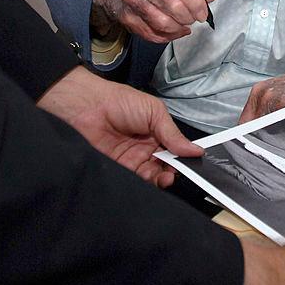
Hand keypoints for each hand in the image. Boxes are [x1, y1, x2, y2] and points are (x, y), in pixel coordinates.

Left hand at [37, 66, 201, 186]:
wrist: (88, 107)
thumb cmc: (120, 102)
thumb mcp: (154, 112)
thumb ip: (173, 134)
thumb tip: (196, 151)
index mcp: (157, 132)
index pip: (175, 150)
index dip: (184, 158)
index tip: (193, 164)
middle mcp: (146, 148)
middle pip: (165, 165)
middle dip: (174, 170)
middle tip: (177, 171)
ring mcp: (132, 159)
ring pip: (152, 175)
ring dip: (161, 178)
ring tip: (166, 176)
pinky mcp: (119, 169)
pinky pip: (136, 180)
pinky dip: (146, 183)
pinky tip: (152, 179)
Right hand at [91, 0, 216, 42]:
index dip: (196, 2)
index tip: (202, 12)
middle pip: (173, 6)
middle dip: (188, 17)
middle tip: (193, 19)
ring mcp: (132, 0)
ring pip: (162, 23)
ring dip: (178, 28)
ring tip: (183, 25)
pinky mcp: (126, 17)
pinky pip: (151, 33)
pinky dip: (167, 36)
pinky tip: (173, 32)